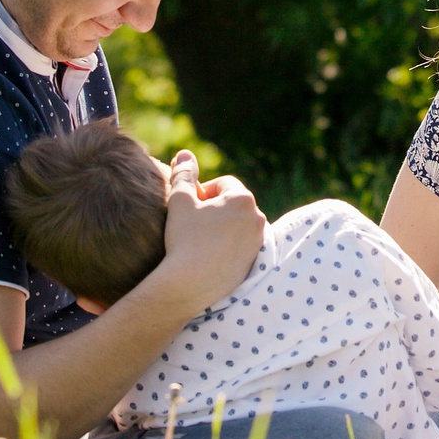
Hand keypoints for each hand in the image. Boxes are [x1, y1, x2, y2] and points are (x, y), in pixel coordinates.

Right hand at [150, 150, 262, 310]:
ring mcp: (259, 242)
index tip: (189, 208)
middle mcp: (258, 218)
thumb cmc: (184, 238)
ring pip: (237, 226)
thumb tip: (186, 154)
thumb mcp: (180, 201)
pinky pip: (241, 247)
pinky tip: (209, 256)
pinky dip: (228, 247)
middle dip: (214, 210)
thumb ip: (184, 174)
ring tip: (200, 241)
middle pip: (232, 205)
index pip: (222, 185)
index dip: (202, 193)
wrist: (189, 284)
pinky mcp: (255, 263)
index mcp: (243, 198)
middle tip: (192, 225)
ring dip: (222, 228)